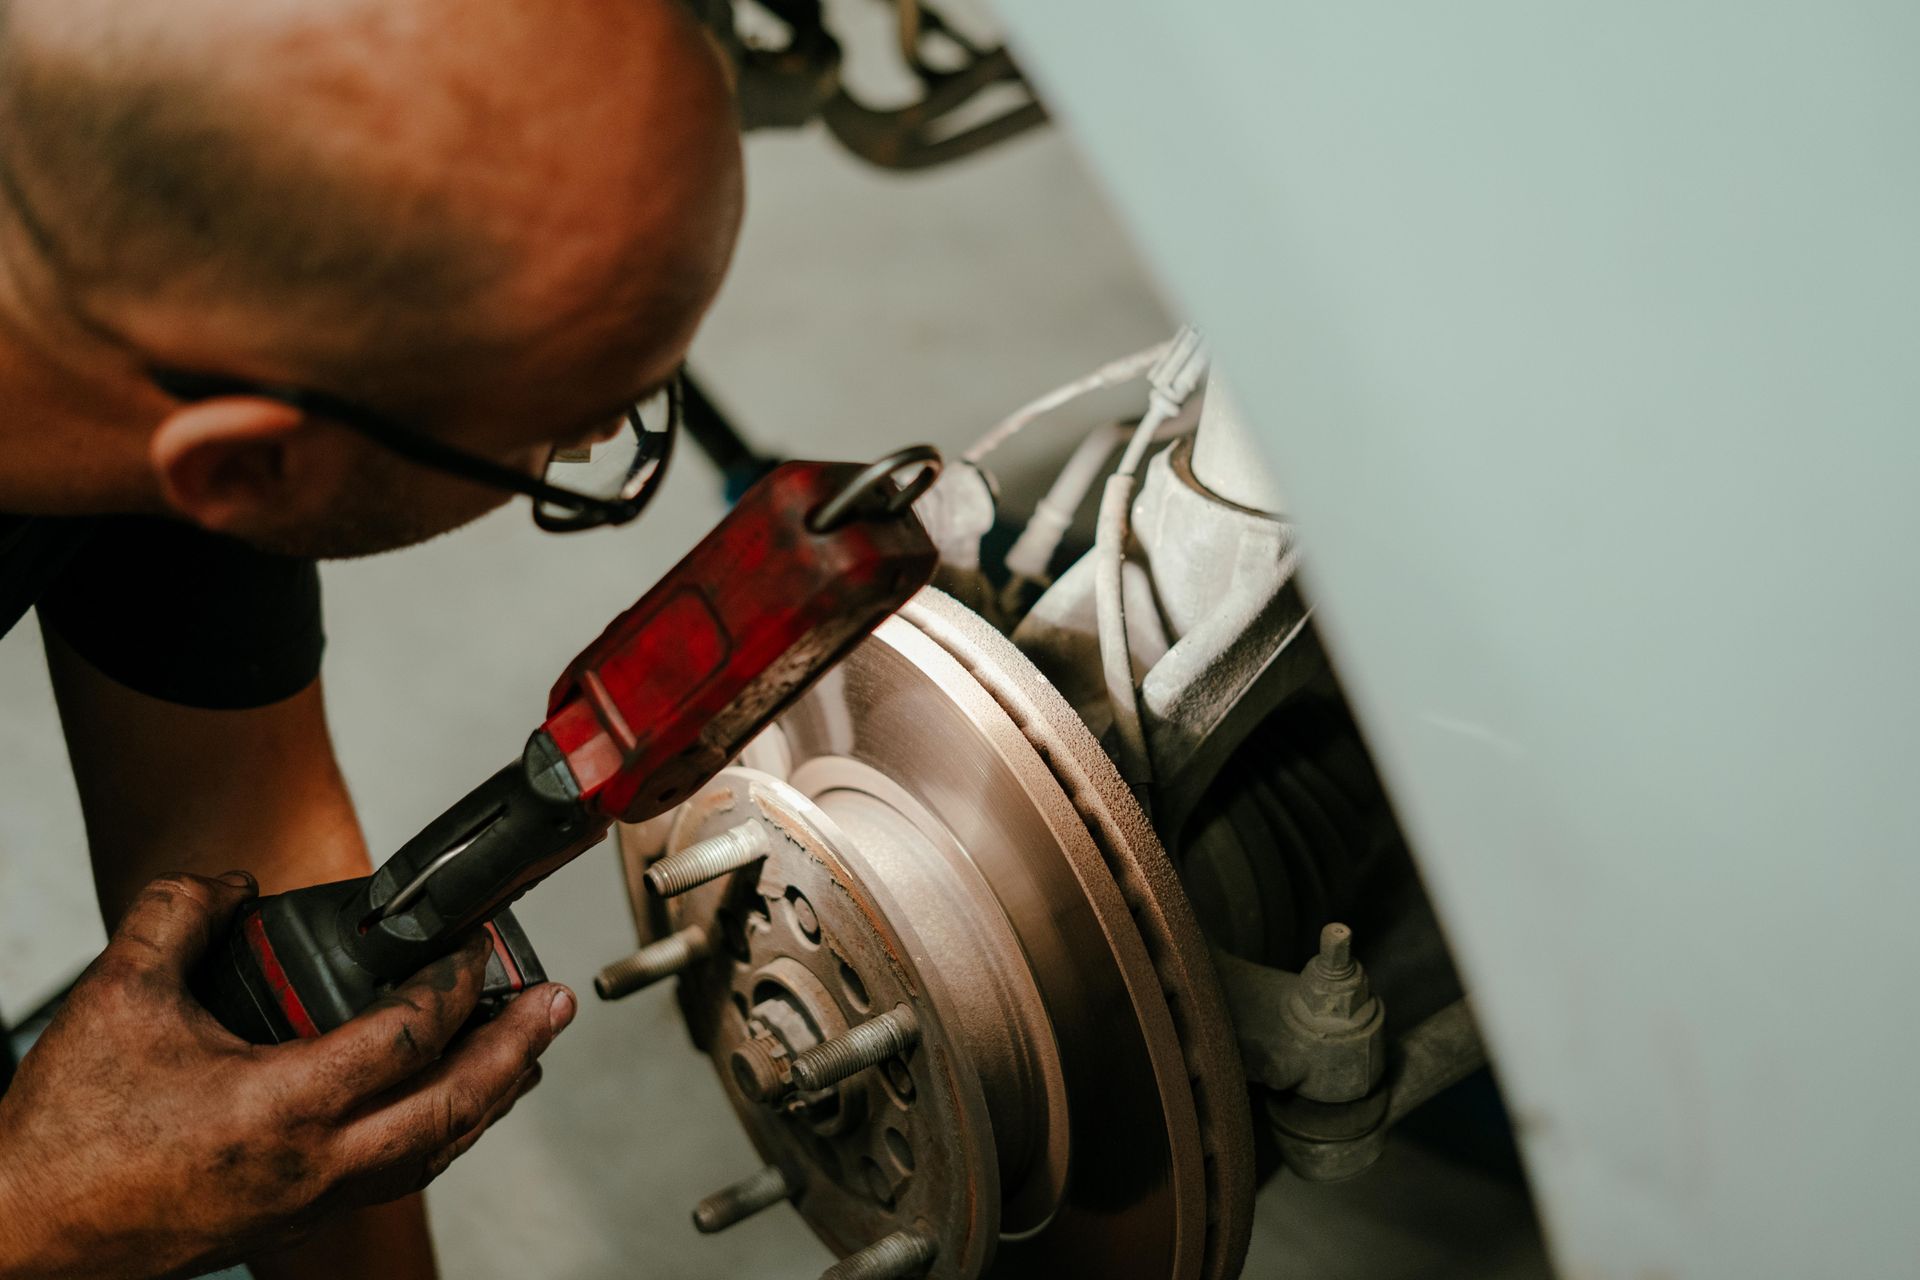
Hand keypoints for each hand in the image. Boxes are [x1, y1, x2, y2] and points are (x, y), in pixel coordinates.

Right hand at [0, 871, 573, 1279]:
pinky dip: (441, 1135)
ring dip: (490, 1097)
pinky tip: (450, 1108)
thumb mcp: (116, 995)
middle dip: (516, 1047)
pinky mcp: (297, 1219)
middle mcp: (315, 1162)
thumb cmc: (66, 1135)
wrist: (22, 1235)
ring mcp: (312, 1200)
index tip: (477, 941)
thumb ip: (179, 913)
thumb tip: (233, 881)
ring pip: (435, 1151)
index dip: (453, 981)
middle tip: (556, 1002)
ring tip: (526, 1052)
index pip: (407, 1037)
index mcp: (281, 1105)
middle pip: (455, 1105)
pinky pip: (400, 1176)